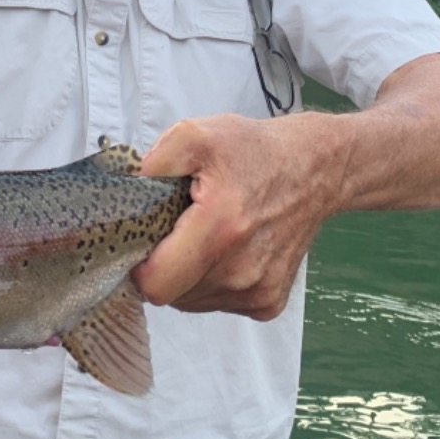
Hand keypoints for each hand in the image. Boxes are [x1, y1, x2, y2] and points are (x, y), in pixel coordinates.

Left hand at [131, 112, 344, 320]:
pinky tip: (224, 250)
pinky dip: (211, 282)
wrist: (314, 170)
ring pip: (192, 302)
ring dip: (187, 275)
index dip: (139, 266)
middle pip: (171, 294)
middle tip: (175, 230)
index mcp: (220, 228)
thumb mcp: (194, 135)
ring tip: (203, 235)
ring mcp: (258, 291)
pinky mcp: (268, 302)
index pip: (155, 284)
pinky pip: (218, 303)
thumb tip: (125, 192)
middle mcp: (241, 270)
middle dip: (162, 266)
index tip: (144, 240)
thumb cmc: (253, 152)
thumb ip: (153, 163)